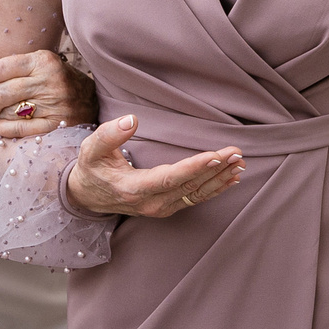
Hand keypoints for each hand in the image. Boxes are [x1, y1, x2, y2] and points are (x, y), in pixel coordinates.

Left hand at [0, 48, 95, 138]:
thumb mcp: (37, 67)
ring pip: (9, 111)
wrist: (93, 99)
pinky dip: (3, 128)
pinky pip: (19, 129)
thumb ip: (7, 68)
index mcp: (43, 61)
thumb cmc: (57, 81)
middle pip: (2, 92)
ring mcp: (55, 103)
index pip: (1, 68)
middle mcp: (50, 80)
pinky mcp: (57, 124)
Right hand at [64, 114, 245, 217]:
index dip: (195, 168)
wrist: (88, 197)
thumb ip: (110, 134)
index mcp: (134, 189)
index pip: (170, 178)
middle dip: (216, 170)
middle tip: (237, 153)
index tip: (216, 156)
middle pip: (190, 187)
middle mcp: (151, 203)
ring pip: (196, 195)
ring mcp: (161, 208)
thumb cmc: (92, 168)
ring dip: (220, 180)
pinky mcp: (168, 207)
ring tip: (240, 163)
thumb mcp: (92, 149)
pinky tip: (232, 179)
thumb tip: (132, 120)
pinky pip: (195, 199)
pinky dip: (215, 189)